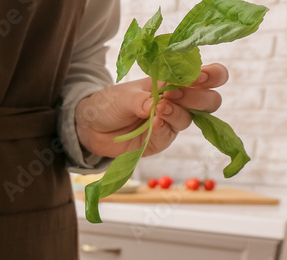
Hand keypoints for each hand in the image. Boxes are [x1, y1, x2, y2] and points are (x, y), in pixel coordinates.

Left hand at [75, 63, 227, 158]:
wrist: (91, 126)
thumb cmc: (111, 103)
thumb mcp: (125, 94)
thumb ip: (143, 98)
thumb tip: (158, 104)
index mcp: (175, 82)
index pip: (207, 77)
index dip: (211, 76)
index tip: (199, 78)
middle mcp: (179, 102)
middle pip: (209, 101)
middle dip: (199, 98)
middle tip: (176, 93)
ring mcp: (171, 123)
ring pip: (190, 119)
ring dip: (177, 112)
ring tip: (159, 108)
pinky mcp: (160, 140)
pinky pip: (169, 136)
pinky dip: (163, 128)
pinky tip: (155, 123)